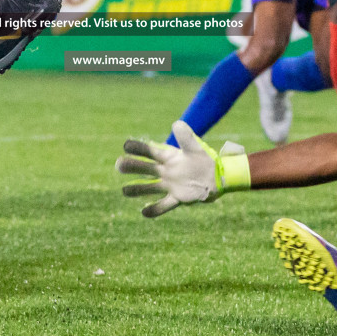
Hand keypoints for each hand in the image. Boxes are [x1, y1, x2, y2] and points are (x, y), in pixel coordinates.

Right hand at [116, 122, 247, 217]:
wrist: (217, 178)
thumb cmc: (205, 161)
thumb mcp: (195, 147)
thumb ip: (185, 136)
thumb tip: (176, 124)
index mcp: (169, 157)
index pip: (151, 151)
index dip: (139, 148)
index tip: (125, 145)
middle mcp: (166, 171)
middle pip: (146, 169)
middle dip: (132, 167)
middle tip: (119, 165)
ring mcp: (170, 185)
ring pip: (150, 187)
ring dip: (137, 189)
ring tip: (124, 191)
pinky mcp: (178, 198)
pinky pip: (164, 205)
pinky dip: (155, 209)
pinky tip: (144, 212)